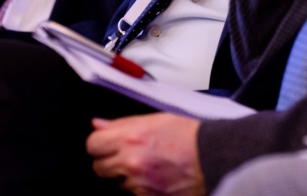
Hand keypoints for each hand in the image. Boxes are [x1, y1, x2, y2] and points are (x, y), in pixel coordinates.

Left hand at [87, 113, 204, 195]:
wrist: (213, 157)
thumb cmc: (190, 135)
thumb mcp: (157, 119)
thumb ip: (123, 123)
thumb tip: (99, 124)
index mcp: (131, 137)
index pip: (93, 144)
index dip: (99, 142)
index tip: (105, 142)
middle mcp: (131, 162)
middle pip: (98, 167)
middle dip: (108, 161)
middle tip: (126, 155)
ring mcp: (138, 184)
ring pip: (116, 183)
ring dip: (126, 176)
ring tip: (148, 165)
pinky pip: (133, 194)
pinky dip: (140, 188)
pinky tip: (156, 177)